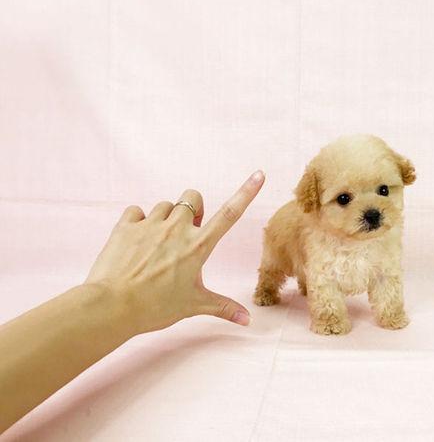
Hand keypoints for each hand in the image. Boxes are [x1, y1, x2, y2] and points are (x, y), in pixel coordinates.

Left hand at [85, 171, 264, 334]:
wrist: (113, 306)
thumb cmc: (156, 307)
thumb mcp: (194, 305)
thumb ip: (223, 308)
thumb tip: (247, 321)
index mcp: (198, 246)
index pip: (230, 214)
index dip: (246, 192)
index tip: (259, 174)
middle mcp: (177, 229)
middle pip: (192, 198)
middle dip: (192, 209)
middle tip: (185, 233)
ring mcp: (151, 225)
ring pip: (165, 204)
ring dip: (166, 218)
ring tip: (158, 244)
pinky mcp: (126, 226)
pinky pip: (136, 211)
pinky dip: (138, 220)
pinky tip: (136, 239)